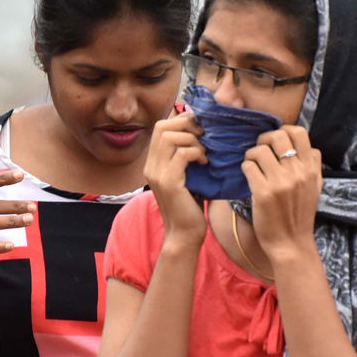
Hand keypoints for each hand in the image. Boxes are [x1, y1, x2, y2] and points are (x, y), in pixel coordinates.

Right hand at [144, 109, 207, 245]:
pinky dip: (197, 153)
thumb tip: (202, 133)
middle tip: (204, 139)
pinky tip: (205, 163)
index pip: (160, 127)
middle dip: (187, 127)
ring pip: (171, 137)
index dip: (181, 122)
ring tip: (204, 154)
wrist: (184, 234)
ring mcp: (157, 174)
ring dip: (193, 140)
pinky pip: (183, 154)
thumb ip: (186, 156)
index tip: (199, 132)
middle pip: (163, 127)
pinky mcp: (169, 182)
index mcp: (153, 163)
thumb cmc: (190, 206)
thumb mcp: (186, 176)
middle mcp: (151, 166)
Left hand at [241, 126, 322, 260]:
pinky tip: (248, 176)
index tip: (275, 143)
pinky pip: (248, 166)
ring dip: (251, 155)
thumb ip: (312, 165)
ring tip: (251, 165)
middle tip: (260, 151)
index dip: (283, 131)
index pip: (299, 132)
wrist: (291, 243)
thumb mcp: (314, 187)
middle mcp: (297, 172)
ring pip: (259, 150)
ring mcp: (280, 182)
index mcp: (310, 168)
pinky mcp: (263, 193)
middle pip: (277, 136)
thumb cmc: (300, 215)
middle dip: (264, 139)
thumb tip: (306, 146)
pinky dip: (245, 167)